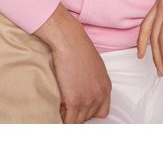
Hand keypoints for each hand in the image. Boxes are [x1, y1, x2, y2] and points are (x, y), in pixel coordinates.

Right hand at [35, 5, 111, 122]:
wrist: (70, 42)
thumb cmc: (78, 49)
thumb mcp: (93, 67)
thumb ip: (93, 82)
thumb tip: (83, 90)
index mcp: (106, 87)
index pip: (101, 112)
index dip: (89, 113)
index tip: (79, 110)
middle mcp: (100, 95)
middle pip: (88, 117)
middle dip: (77, 115)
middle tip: (66, 110)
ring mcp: (88, 100)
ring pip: (78, 121)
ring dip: (68, 117)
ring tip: (60, 110)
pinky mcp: (75, 101)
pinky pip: (69, 121)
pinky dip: (62, 120)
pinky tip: (57, 112)